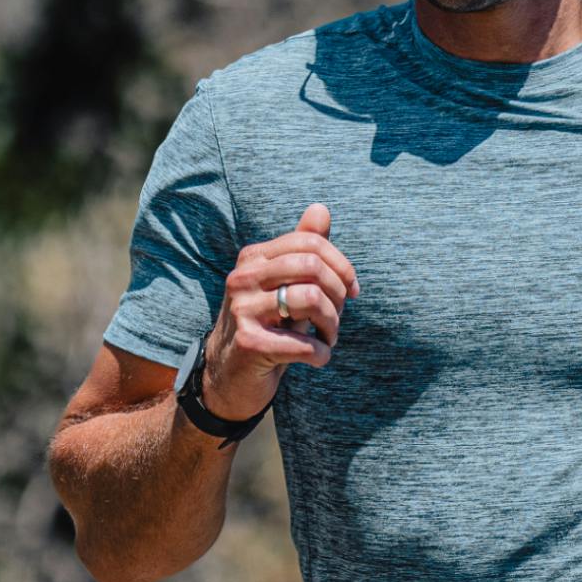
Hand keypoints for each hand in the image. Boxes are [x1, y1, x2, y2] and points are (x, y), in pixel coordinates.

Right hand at [198, 203, 357, 420]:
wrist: (229, 372)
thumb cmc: (266, 323)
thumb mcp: (283, 283)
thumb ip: (302, 248)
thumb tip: (321, 209)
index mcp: (253, 257)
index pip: (310, 243)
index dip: (342, 266)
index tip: (352, 291)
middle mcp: (242, 278)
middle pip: (312, 267)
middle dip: (338, 294)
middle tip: (338, 316)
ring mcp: (242, 309)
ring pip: (311, 301)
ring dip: (332, 325)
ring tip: (328, 337)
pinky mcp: (249, 343)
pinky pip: (304, 344)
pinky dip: (322, 354)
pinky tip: (317, 358)